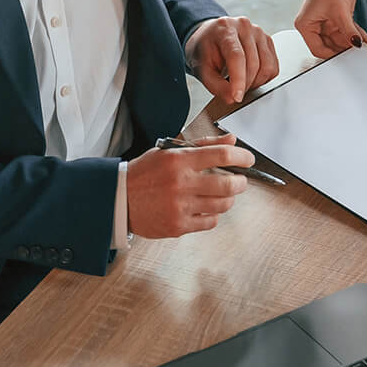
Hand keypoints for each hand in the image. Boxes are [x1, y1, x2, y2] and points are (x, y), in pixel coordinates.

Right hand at [126, 134, 253, 238]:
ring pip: (223, 205)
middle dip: (241, 182)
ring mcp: (180, 206)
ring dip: (228, 199)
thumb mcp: (169, 151)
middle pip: (229, 184)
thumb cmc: (144, 173)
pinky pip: (210, 221)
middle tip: (240, 181)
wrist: (117, 199)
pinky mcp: (178, 225)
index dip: (242, 156)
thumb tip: (231, 140)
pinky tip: (205, 208)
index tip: (248, 159)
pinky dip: (213, 214)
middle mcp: (181, 183)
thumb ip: (203, 145)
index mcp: (179, 160)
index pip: (222, 155)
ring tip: (222, 194)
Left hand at [186, 16, 280, 103]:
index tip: (237, 97)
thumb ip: (215, 85)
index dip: (239, 79)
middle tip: (234, 93)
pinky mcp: (268, 40)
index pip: (237, 56)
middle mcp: (244, 26)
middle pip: (253, 64)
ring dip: (256, 83)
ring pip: (267, 66)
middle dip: (245, 85)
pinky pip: (274, 67)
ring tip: (242, 84)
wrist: (210, 36)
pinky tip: (251, 77)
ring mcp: (259, 32)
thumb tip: (232, 98)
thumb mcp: (201, 69)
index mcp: (225, 29)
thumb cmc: (204, 50)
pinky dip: (264, 78)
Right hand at [295, 0, 366, 58]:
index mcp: (305, 25)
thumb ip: (348, 31)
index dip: (333, 55)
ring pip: (340, 39)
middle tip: (359, 54)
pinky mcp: (338, 16)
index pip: (318, 49)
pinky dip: (357, 34)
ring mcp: (326, 20)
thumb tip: (356, 45)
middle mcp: (314, 24)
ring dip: (353, 42)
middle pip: (330, 45)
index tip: (347, 58)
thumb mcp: (340, 12)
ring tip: (366, 47)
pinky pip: (347, 30)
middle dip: (345, 49)